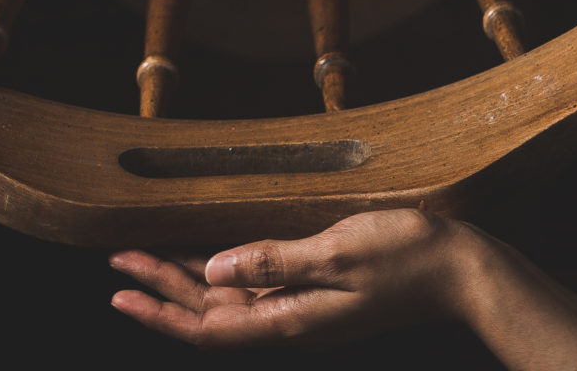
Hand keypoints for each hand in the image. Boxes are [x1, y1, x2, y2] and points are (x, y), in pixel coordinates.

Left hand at [111, 211, 576, 364]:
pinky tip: (207, 260)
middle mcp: (291, 322)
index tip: (118, 285)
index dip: (158, 308)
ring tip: (146, 261)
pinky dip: (222, 276)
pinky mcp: (318, 295)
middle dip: (159, 289)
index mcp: (291, 319)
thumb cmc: (406, 256)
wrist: (461, 270)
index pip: (207, 324)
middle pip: (209, 314)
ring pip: (229, 304)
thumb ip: (273, 262)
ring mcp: (305, 312)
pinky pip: (255, 292)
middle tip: (116, 261)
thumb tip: (211, 272)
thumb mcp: (337, 252)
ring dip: (184, 284)